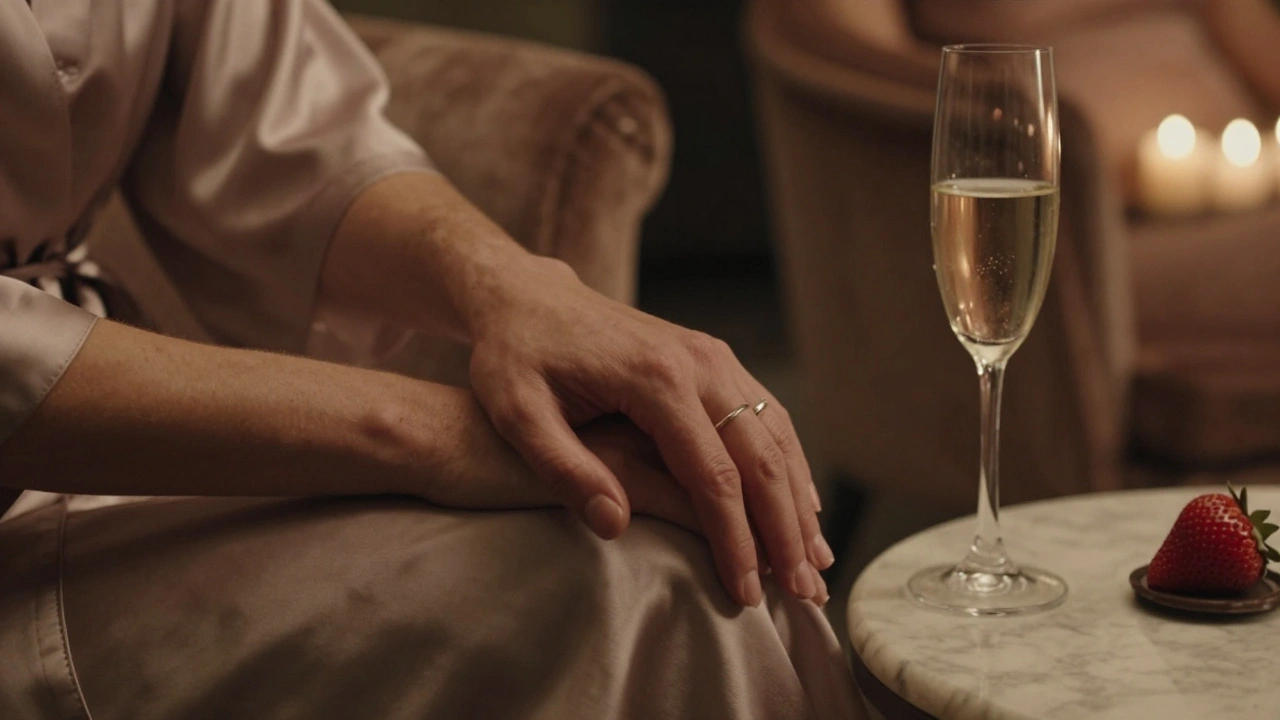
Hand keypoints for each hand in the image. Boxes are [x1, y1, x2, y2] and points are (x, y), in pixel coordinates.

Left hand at [468, 259, 832, 606]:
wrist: (530, 298)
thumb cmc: (517, 357)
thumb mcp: (518, 414)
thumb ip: (564, 468)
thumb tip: (615, 525)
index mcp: (654, 378)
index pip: (713, 475)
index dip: (735, 541)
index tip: (746, 595)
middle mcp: (698, 361)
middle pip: (761, 458)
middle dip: (786, 533)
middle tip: (804, 594)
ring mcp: (713, 356)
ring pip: (776, 437)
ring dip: (799, 503)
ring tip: (814, 564)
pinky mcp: (714, 360)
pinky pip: (767, 416)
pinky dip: (790, 466)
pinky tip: (800, 508)